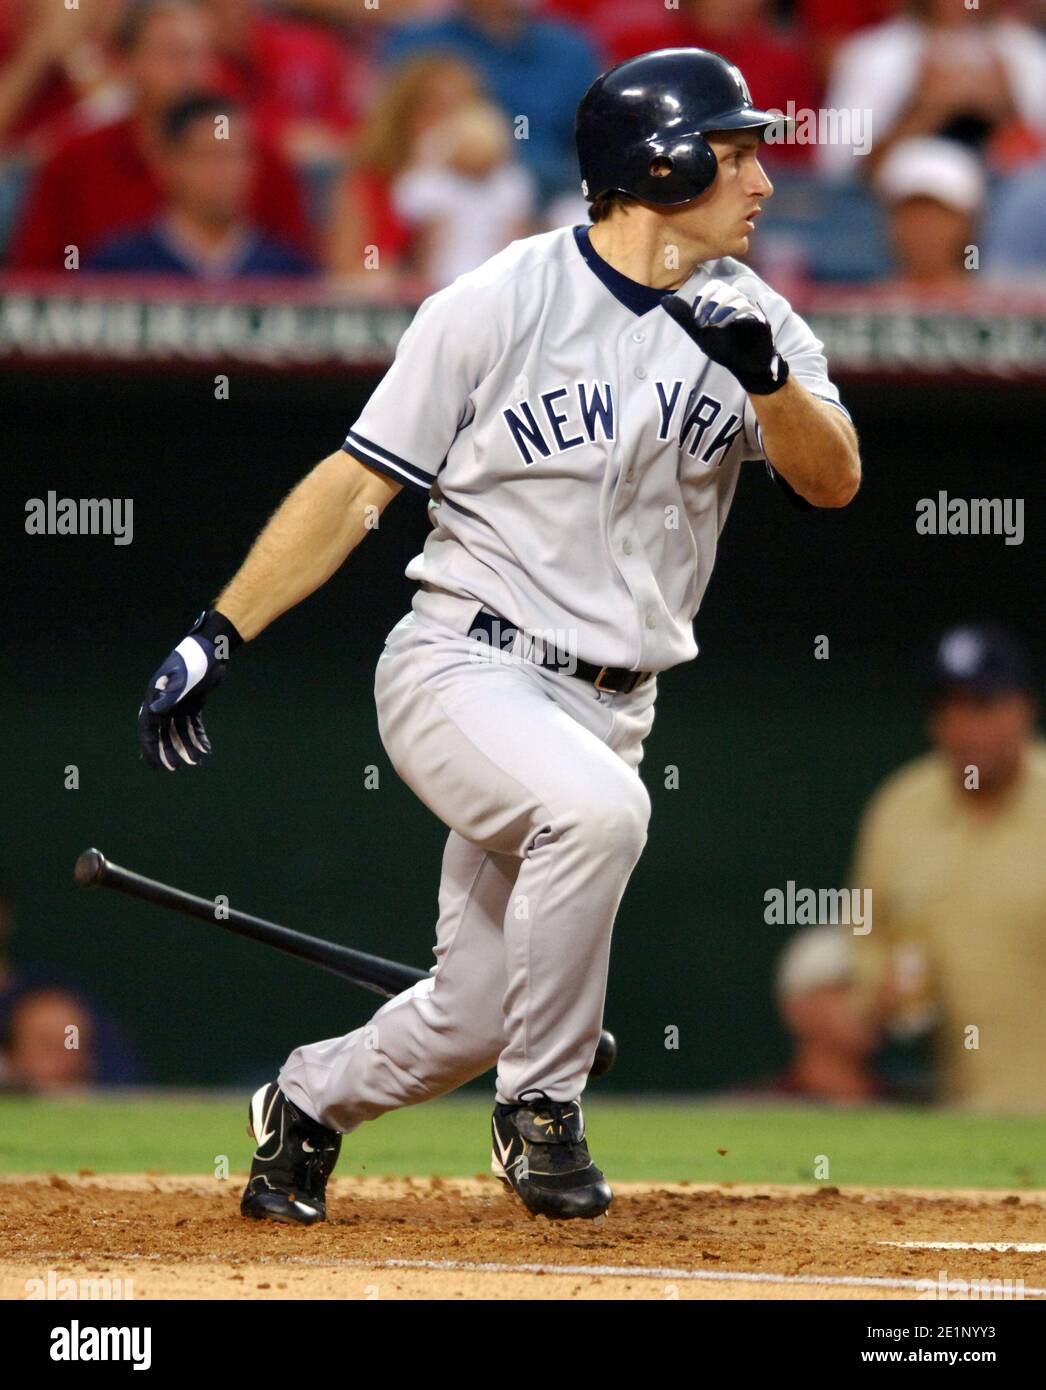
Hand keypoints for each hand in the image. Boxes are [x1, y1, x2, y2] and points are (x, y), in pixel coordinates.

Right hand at [138, 610, 242, 771]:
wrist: (213, 649)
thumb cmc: (195, 661)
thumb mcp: (183, 679)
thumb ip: (169, 696)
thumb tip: (153, 712)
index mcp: (154, 696)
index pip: (147, 728)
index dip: (150, 748)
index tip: (156, 765)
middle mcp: (163, 702)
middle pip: (162, 733)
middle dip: (168, 751)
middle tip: (175, 769)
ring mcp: (178, 704)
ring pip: (179, 731)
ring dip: (186, 746)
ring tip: (197, 761)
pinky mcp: (193, 704)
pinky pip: (193, 725)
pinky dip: (198, 736)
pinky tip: (206, 748)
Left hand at [661, 280, 788, 394]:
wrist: (743, 367)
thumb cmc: (724, 348)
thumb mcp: (699, 333)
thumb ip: (684, 317)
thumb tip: (664, 299)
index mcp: (724, 302)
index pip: (714, 286)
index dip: (703, 298)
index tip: (696, 318)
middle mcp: (738, 302)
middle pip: (726, 291)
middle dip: (711, 305)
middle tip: (703, 324)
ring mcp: (751, 311)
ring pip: (738, 300)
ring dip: (723, 311)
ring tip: (713, 327)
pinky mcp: (761, 322)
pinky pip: (751, 313)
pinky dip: (738, 318)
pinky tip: (730, 328)